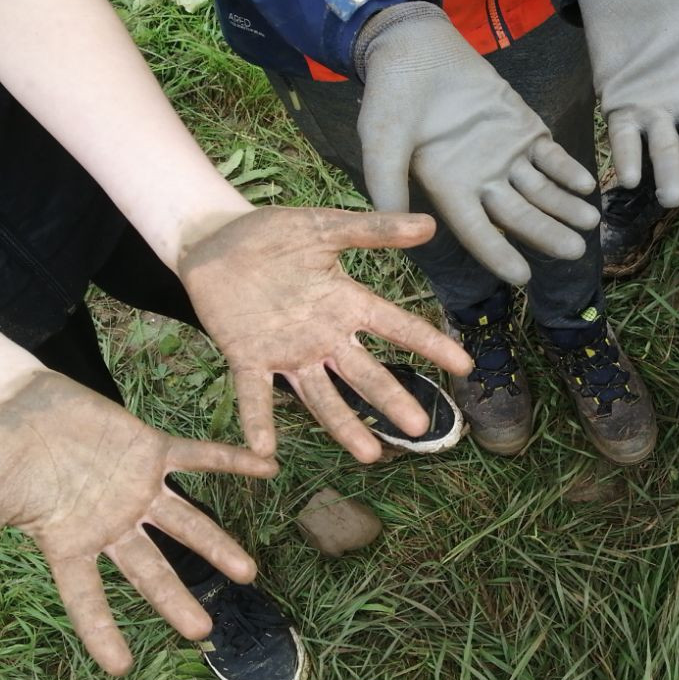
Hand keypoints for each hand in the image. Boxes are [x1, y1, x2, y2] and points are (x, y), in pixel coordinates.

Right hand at [0, 371, 275, 673]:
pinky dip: (231, 461)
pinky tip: (268, 469)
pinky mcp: (150, 448)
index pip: (88, 599)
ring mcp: (135, 488)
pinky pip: (198, 457)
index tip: (123, 668)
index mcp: (69, 545)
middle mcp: (111, 525)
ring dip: (216, 544)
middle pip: (150, 570)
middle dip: (176, 599)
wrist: (9, 403)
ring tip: (248, 572)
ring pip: (185, 521)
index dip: (103, 631)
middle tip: (204, 631)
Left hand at [178, 206, 474, 461]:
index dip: (430, 345)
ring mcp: (286, 351)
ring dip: (342, 425)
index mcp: (345, 302)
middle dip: (391, 399)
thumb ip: (373, 230)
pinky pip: (255, 393)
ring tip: (368, 454)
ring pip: (320, 395)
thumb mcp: (325, 227)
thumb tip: (428, 225)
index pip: (396, 327)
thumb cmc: (273, 234)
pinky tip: (266, 449)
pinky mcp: (247, 357)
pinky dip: (260, 421)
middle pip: (364, 373)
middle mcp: (323, 336)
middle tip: (419, 428)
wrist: (214, 240)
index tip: (463, 367)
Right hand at [355, 2, 599, 284]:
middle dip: (547, 233)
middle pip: (518, 216)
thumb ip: (387, 180)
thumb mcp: (380, 140)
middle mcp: (481, 179)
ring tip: (590, 222)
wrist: (415, 49)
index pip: (477, 231)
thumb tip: (394, 222)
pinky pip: (551, 156)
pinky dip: (568, 170)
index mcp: (449, 189)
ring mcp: (505, 155)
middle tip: (575, 252)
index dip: (498, 254)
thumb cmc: (391, 97)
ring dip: (565, 206)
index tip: (522, 278)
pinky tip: (586, 185)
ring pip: (541, 190)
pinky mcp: (523, 129)